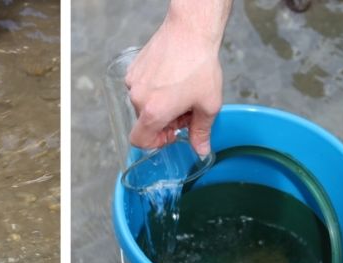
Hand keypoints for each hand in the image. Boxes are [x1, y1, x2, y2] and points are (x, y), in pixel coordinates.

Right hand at [125, 6, 223, 155]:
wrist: (190, 30)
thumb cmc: (199, 65)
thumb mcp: (208, 105)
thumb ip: (202, 132)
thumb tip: (201, 151)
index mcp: (153, 112)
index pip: (139, 141)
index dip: (155, 143)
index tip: (170, 133)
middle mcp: (138, 98)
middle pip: (146, 122)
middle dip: (165, 121)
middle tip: (185, 109)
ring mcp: (134, 82)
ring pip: (144, 104)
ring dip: (160, 104)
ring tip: (180, 91)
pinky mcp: (134, 68)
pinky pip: (141, 88)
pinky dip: (154, 89)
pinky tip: (172, 78)